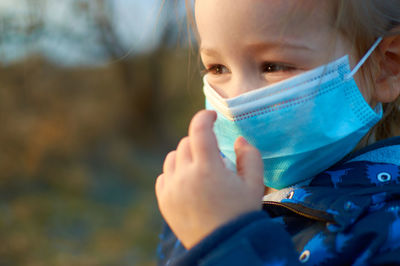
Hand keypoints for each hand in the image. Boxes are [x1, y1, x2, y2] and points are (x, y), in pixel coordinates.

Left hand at [155, 110, 263, 248]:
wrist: (223, 246)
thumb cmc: (242, 214)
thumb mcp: (255, 184)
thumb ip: (249, 156)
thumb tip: (238, 140)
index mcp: (207, 168)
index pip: (199, 129)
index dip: (205, 116)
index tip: (211, 116)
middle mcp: (185, 175)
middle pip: (186, 143)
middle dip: (201, 142)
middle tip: (214, 155)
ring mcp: (171, 188)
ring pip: (173, 157)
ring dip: (186, 156)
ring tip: (200, 169)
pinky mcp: (164, 201)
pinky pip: (164, 175)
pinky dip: (175, 173)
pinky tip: (187, 182)